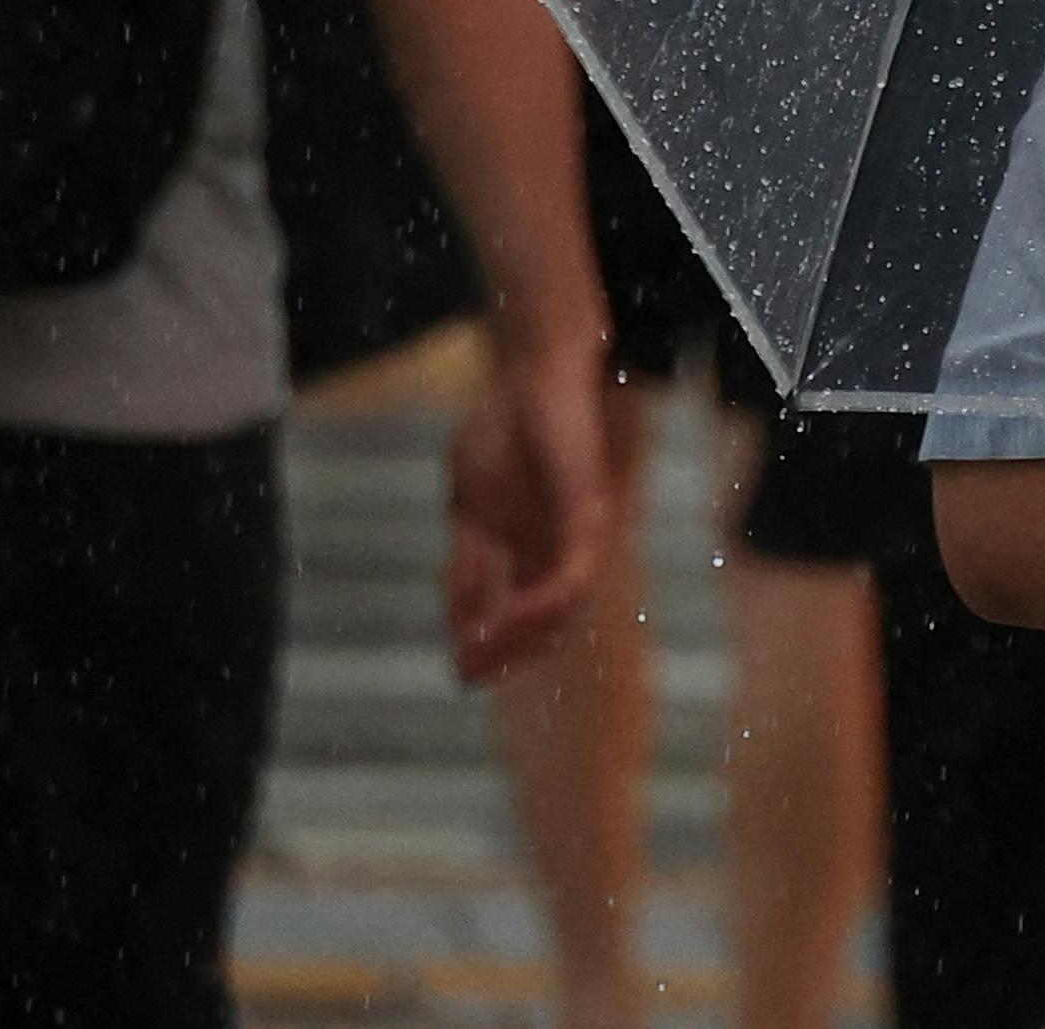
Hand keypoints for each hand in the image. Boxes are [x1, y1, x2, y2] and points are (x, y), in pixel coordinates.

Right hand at [441, 328, 617, 686]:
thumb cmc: (505, 426)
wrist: (535, 368)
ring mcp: (579, 530)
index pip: (520, 610)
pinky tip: (510, 616)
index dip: (492, 644)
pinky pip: (574, 572)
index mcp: (533, 543)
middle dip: (503, 653)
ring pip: (561, 607)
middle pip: (544, 621)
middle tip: (464, 677)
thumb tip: (457, 611)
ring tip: (479, 654)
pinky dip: (542, 602)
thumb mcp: (471, 503)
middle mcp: (562, 544)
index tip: (458, 669)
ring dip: (519, 636)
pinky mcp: (588, 510)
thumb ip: (470, 556)